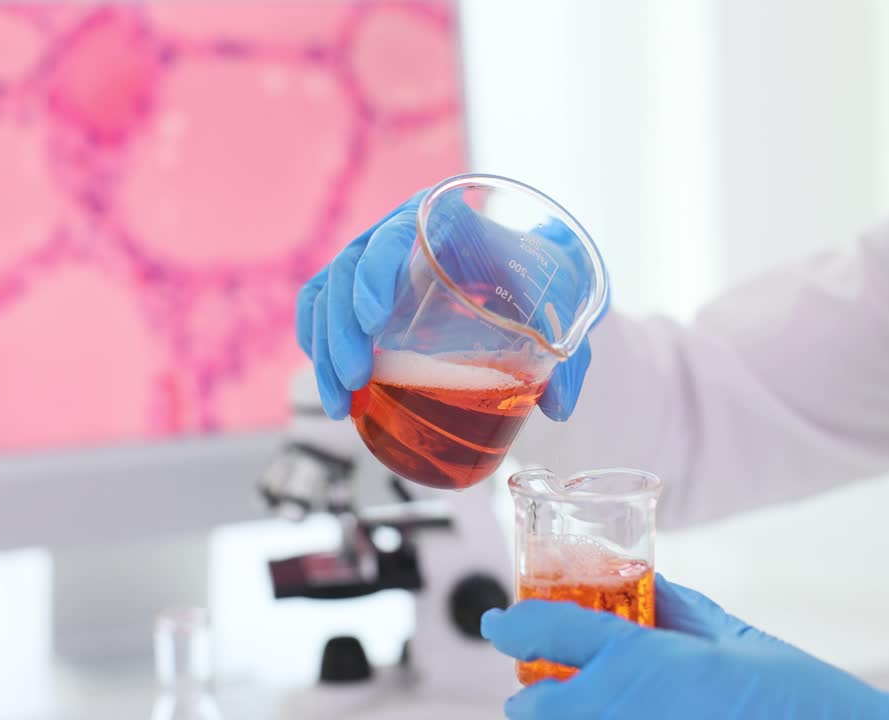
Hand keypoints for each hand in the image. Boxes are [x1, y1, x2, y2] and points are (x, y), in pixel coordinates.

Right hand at [295, 192, 600, 420]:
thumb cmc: (546, 278)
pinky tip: (330, 383)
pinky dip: (317, 344)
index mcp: (443, 219)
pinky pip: (324, 309)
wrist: (535, 270)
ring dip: (324, 350)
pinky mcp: (367, 291)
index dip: (373, 275)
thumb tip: (560, 408)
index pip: (391, 236)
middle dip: (339, 329)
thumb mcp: (564, 305)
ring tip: (342, 404)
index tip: (371, 321)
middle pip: (347, 270)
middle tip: (355, 381)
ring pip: (327, 295)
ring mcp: (377, 262)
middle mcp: (399, 233)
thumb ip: (570, 353)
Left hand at [481, 575, 888, 719]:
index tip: (498, 622)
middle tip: (544, 685)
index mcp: (633, 659)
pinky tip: (635, 718)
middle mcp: (612, 710)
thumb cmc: (793, 694)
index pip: (543, 631)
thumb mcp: (731, 636)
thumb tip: (648, 589)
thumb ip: (675, 608)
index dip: (510, 624)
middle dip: (532, 696)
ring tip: (597, 706)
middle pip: (531, 708)